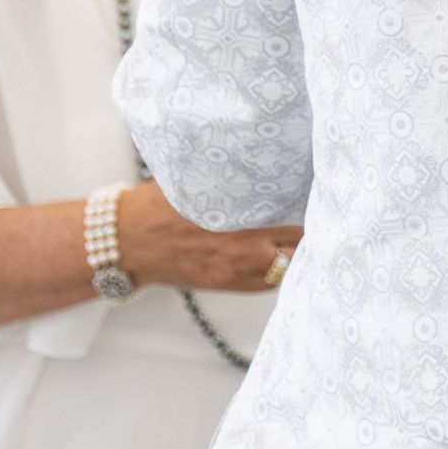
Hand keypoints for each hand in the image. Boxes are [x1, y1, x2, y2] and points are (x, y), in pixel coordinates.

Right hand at [117, 181, 303, 293]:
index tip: (317, 195)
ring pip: (286, 267)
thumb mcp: (199, 184)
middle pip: (296, 243)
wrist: (127, 242)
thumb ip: (233, 181)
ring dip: (296, 253)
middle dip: (308, 230)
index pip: (291, 216)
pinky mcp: (225, 283)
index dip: (309, 206)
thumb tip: (263, 165)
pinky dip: (278, 271)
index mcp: (235, 214)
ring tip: (304, 238)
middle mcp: (240, 246)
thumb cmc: (159, 205)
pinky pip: (266, 283)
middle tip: (320, 216)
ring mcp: (234, 269)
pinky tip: (282, 257)